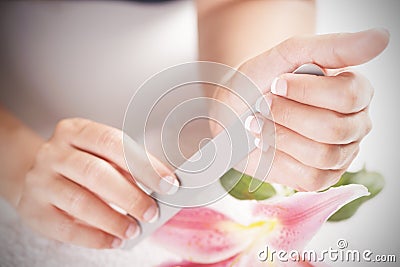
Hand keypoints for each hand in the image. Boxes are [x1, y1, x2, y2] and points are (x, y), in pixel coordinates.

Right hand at [16, 118, 178, 248]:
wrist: (36, 177)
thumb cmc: (80, 165)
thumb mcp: (99, 155)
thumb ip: (125, 166)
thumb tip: (160, 185)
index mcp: (75, 131)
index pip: (113, 142)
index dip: (143, 164)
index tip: (167, 183)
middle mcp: (54, 153)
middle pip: (96, 173)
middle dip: (130, 196)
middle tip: (152, 212)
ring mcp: (40, 181)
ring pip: (81, 201)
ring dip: (113, 219)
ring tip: (134, 229)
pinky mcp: (34, 210)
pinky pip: (66, 228)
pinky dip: (94, 237)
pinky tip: (114, 240)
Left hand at [210, 28, 388, 190]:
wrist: (231, 112)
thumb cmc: (260, 82)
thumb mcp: (289, 55)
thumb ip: (333, 47)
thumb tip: (381, 37)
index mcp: (354, 92)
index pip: (349, 95)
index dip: (307, 91)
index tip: (277, 83)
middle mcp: (354, 124)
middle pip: (334, 129)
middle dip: (289, 115)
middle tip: (264, 104)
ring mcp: (340, 154)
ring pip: (322, 154)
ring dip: (281, 136)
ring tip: (260, 122)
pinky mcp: (321, 178)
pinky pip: (309, 176)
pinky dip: (279, 158)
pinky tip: (266, 142)